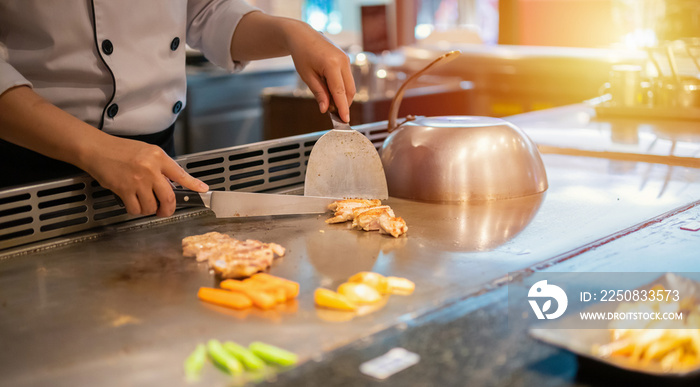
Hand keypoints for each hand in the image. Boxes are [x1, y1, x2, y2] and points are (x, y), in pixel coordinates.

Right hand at [82, 136, 207, 216]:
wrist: (97, 149)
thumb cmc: (120, 150)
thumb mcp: (147, 151)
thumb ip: (161, 166)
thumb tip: (172, 182)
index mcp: (158, 157)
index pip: (181, 174)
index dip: (193, 184)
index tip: (203, 190)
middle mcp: (150, 169)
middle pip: (168, 197)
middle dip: (168, 209)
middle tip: (165, 211)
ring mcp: (137, 180)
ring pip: (152, 206)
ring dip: (150, 210)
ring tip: (145, 204)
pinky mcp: (124, 190)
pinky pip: (136, 209)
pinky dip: (136, 210)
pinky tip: (134, 204)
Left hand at [284, 21, 355, 121]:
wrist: (302, 35)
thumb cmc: (302, 54)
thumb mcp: (307, 76)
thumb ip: (318, 93)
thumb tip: (325, 109)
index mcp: (331, 64)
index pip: (340, 91)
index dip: (343, 108)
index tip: (345, 120)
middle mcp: (343, 61)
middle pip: (349, 90)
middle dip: (344, 104)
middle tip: (332, 114)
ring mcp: (346, 60)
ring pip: (350, 86)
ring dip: (343, 97)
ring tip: (328, 102)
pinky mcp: (346, 60)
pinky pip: (347, 79)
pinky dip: (342, 89)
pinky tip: (331, 93)